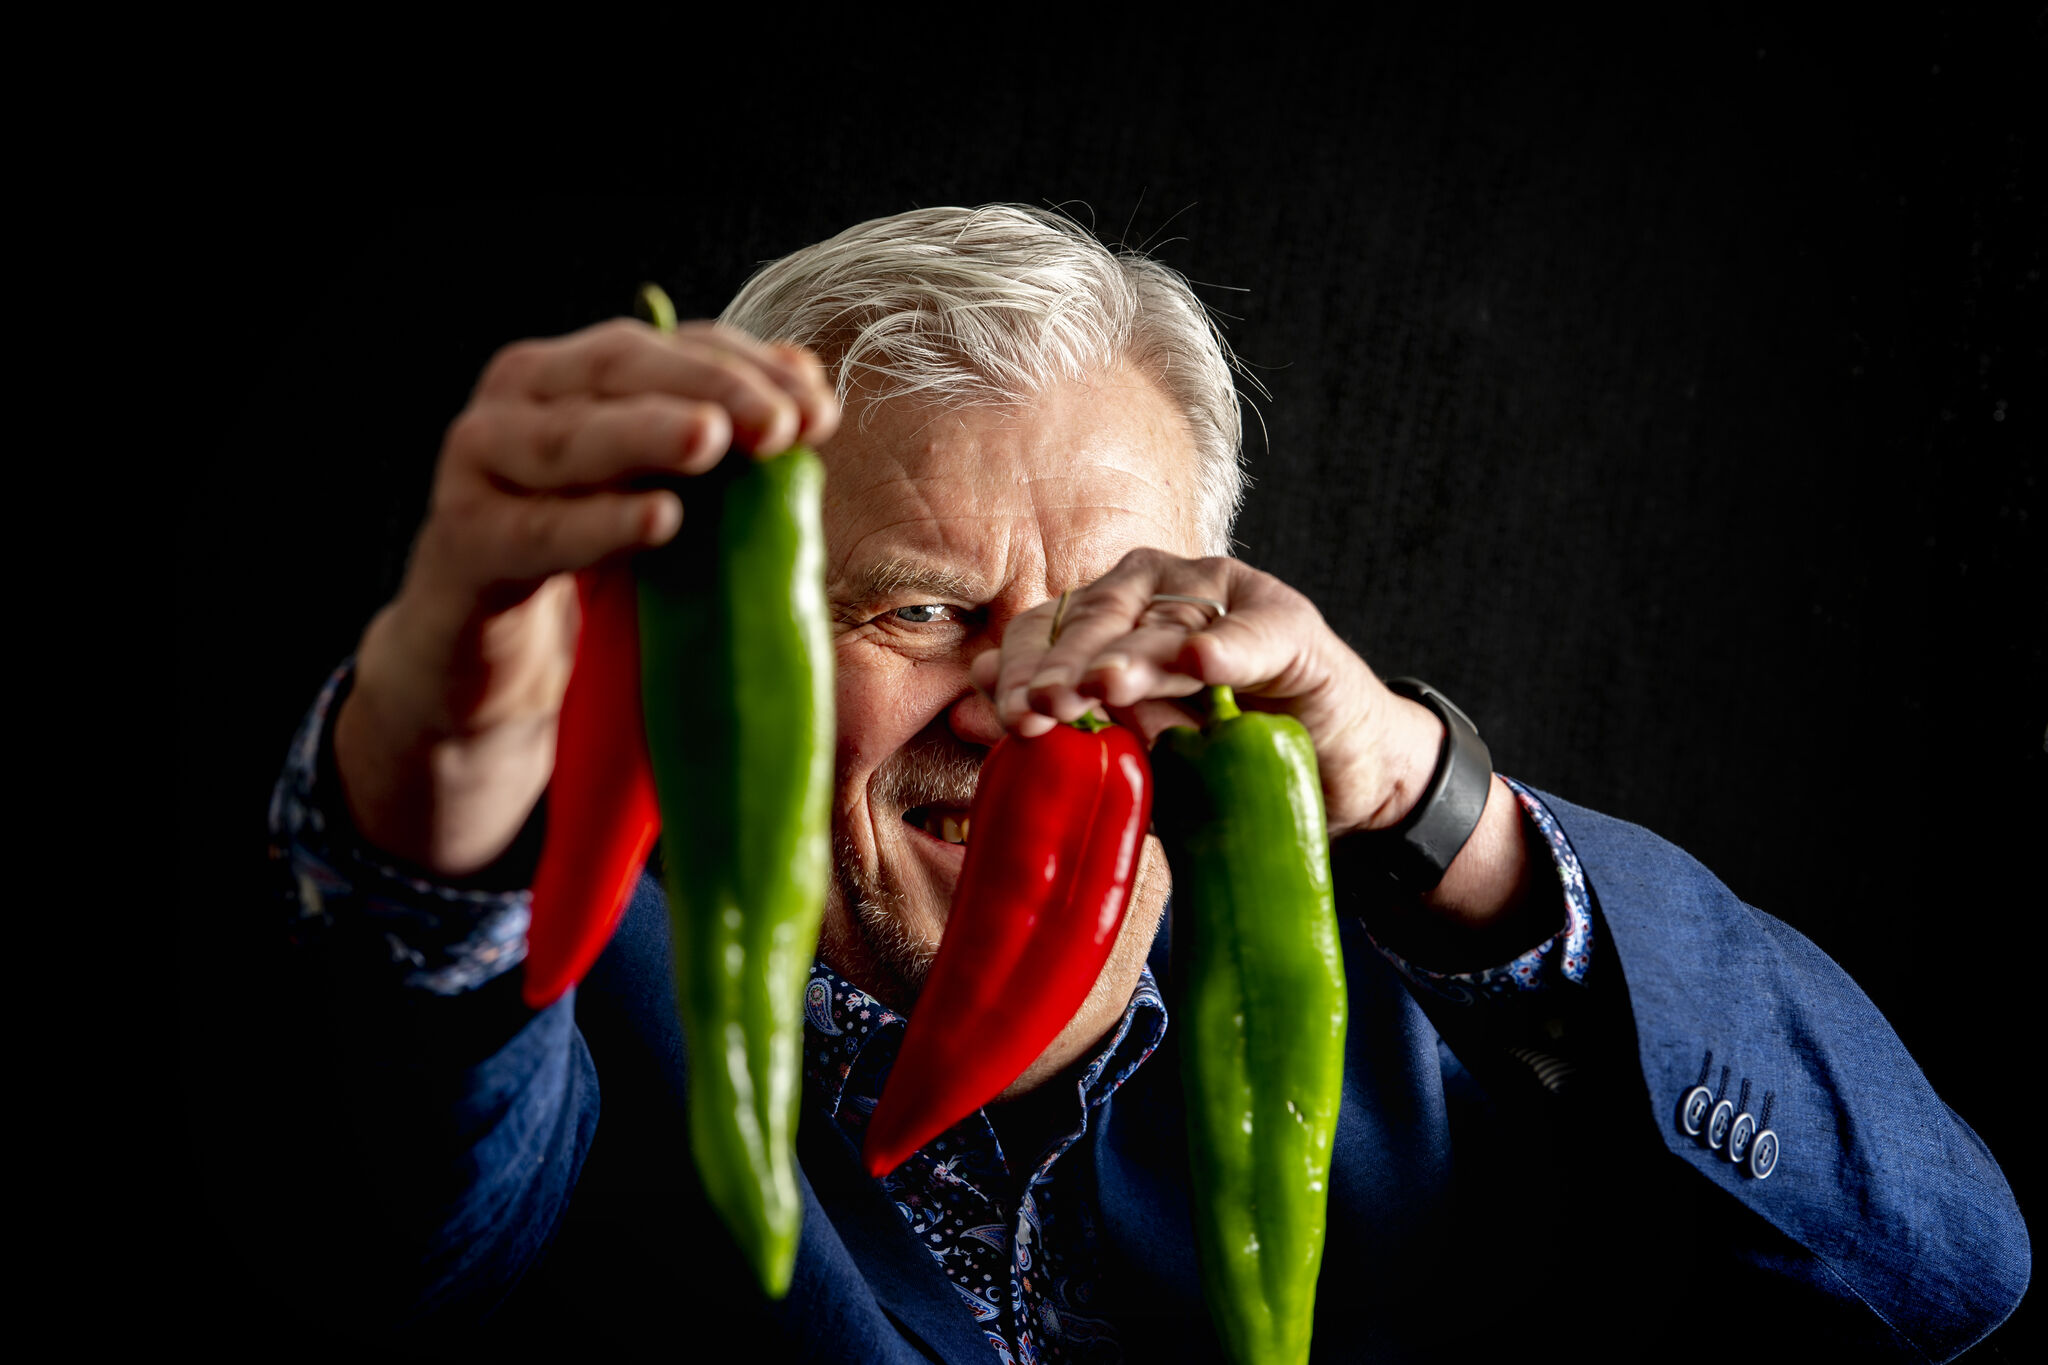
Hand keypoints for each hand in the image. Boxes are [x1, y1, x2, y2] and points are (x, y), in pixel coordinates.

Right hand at [335, 318, 839, 874]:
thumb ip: (721, 439)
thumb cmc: (580, 562)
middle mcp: (515, 403)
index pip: (666, 347)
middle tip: (779, 425)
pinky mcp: (462, 546)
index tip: (819, 408)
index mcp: (567, 376)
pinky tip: (659, 520)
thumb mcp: (654, 494)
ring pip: (567, 439)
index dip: (744, 366)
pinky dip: (599, 523)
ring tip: (713, 440)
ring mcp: (476, 469)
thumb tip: (807, 384)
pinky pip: (534, 531)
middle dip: (708, 388)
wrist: (483, 661)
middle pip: (617, 371)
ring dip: (645, 434)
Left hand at [968, 549, 1440, 839]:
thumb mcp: (1134, 756)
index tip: (1002, 718)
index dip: (1020, 670)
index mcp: (1114, 614)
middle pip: (1097, 618)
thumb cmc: (1221, 759)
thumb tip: (970, 711)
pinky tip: (1204, 664)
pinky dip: (1229, 647)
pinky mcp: (1292, 626)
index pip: (1050, 630)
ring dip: (1133, 657)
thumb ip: (1065, 731)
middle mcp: (1165, 590)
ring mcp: (1229, 600)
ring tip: (1103, 687)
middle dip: (1063, 667)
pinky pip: (1253, 634)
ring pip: (1165, 624)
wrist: (1332, 774)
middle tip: (1039, 707)